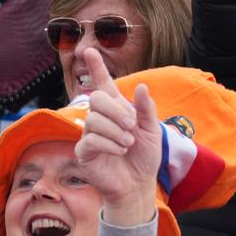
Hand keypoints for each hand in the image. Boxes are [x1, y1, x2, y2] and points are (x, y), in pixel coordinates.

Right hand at [74, 48, 165, 224]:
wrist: (139, 184)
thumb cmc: (144, 156)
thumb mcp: (152, 130)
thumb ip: (145, 109)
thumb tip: (140, 86)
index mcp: (116, 110)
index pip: (103, 85)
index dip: (96, 68)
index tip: (89, 51)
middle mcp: (99, 119)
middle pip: (96, 99)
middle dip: (116, 110)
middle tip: (132, 125)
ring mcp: (89, 135)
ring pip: (94, 120)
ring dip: (116, 131)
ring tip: (128, 143)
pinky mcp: (84, 153)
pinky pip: (90, 140)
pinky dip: (109, 143)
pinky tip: (120, 150)